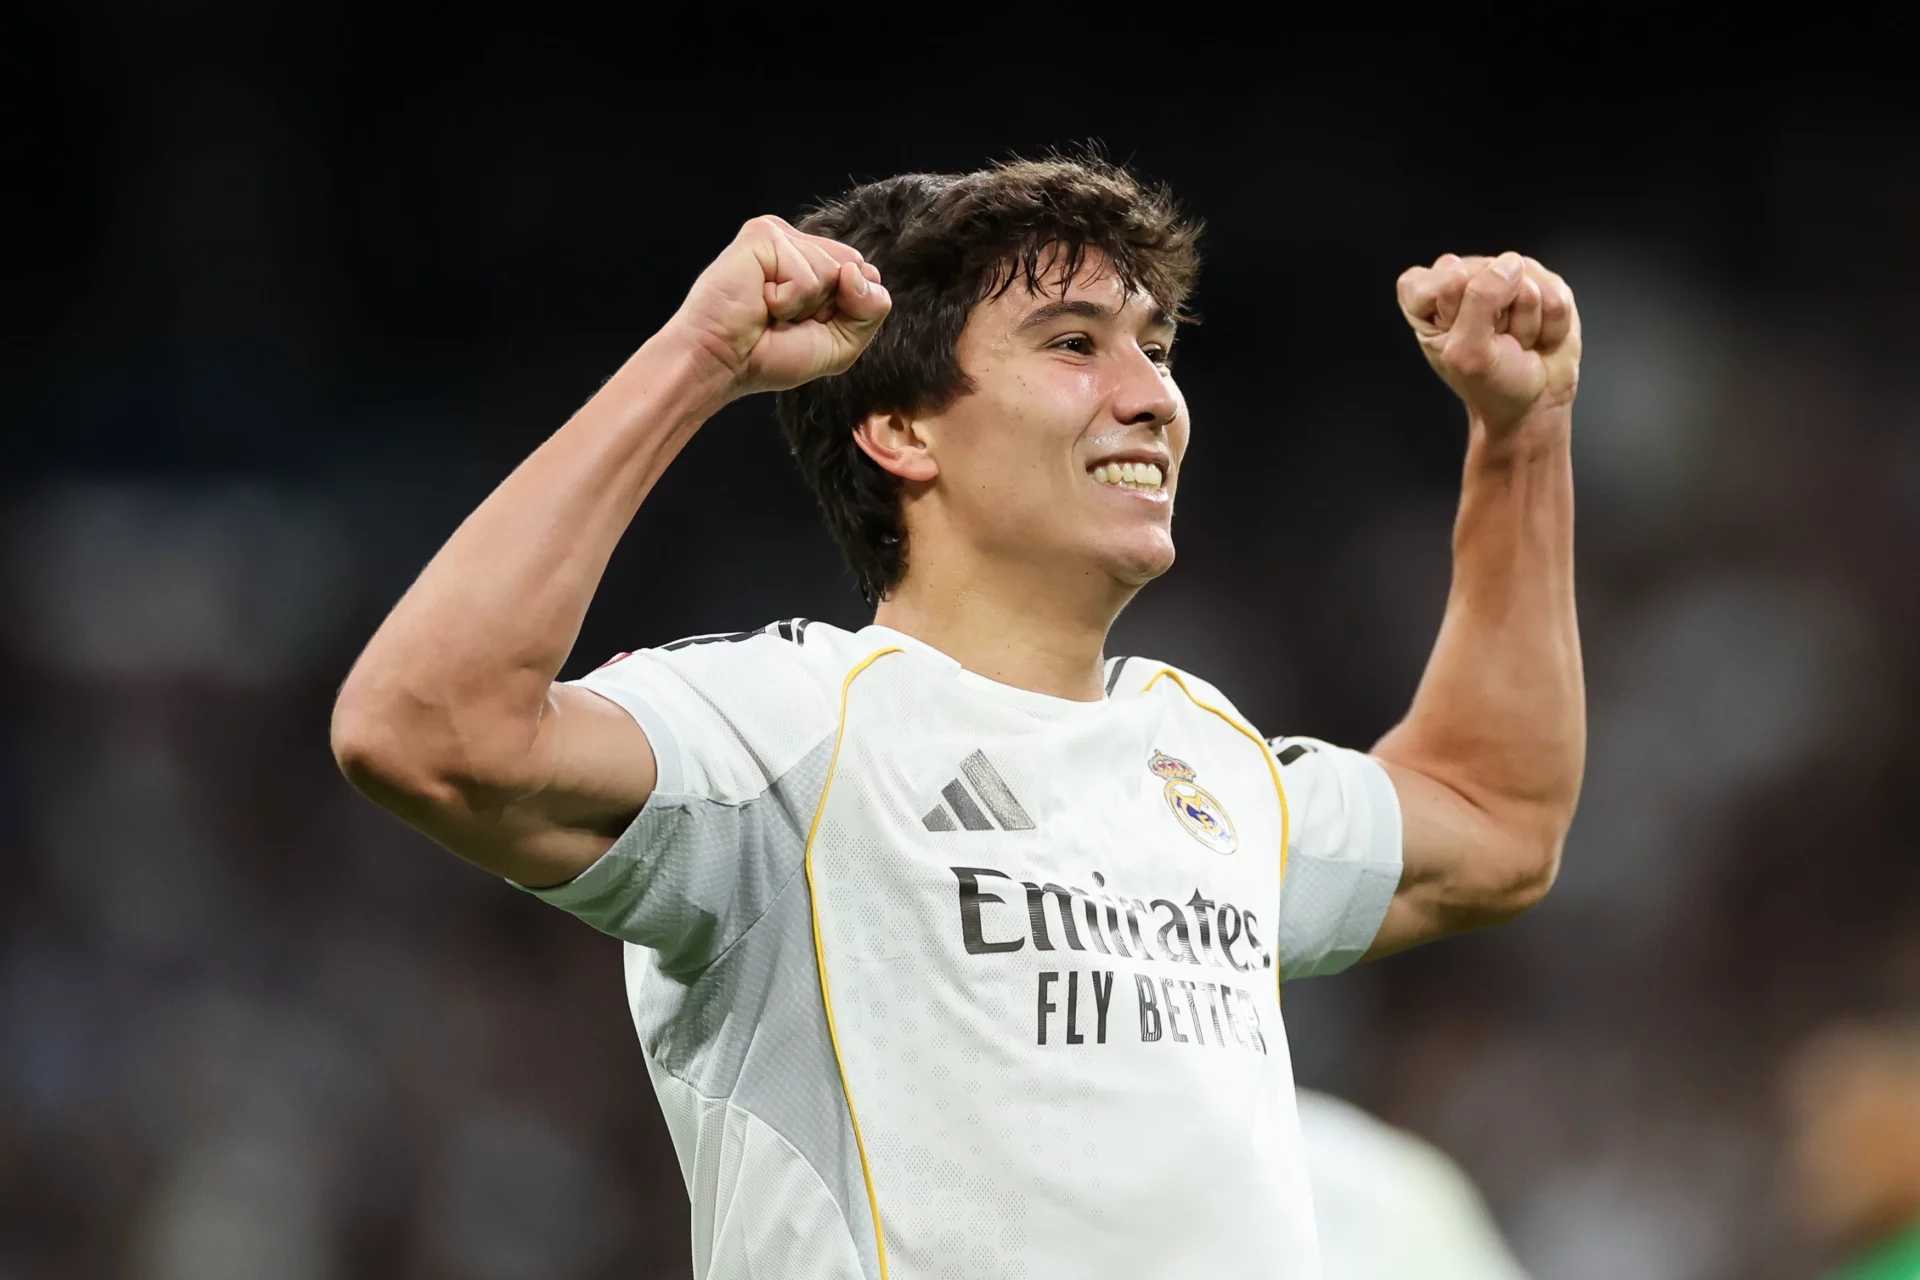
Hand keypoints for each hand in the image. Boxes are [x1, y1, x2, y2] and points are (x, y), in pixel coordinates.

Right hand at [668, 215, 891, 397]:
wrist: (721, 364)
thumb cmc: (769, 356)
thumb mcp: (841, 343)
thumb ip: (870, 309)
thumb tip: (859, 271)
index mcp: (815, 262)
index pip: (864, 274)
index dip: (846, 310)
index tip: (804, 325)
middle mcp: (799, 243)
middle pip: (854, 267)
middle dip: (828, 307)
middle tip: (785, 319)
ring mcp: (780, 235)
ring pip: (833, 270)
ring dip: (803, 306)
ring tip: (768, 310)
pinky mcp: (762, 234)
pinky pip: (807, 274)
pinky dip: (787, 301)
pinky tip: (760, 300)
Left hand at [1396, 252, 1579, 432]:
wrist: (1533, 403)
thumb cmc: (1490, 385)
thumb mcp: (1469, 353)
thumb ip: (1479, 302)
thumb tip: (1509, 264)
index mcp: (1426, 297)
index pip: (1436, 281)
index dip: (1454, 310)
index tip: (1462, 339)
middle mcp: (1464, 278)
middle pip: (1486, 275)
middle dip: (1497, 318)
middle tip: (1496, 343)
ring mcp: (1505, 277)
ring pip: (1526, 282)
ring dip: (1527, 323)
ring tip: (1517, 342)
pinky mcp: (1542, 281)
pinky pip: (1556, 293)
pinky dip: (1551, 323)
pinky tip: (1539, 337)